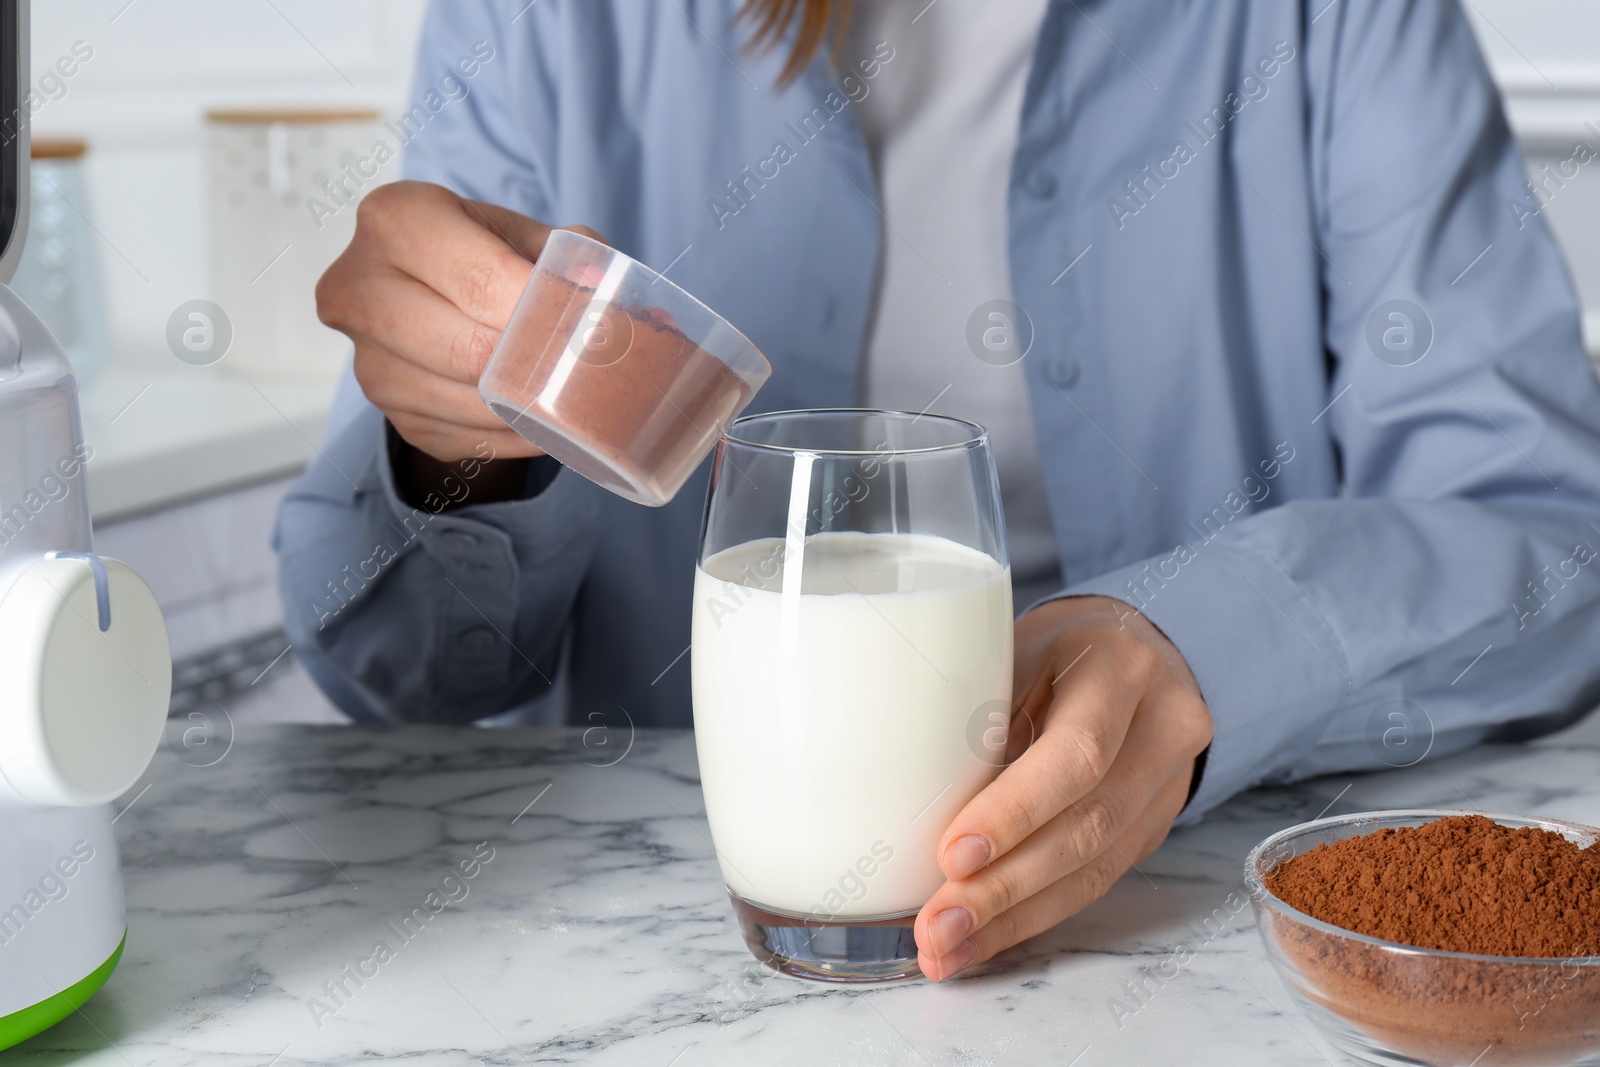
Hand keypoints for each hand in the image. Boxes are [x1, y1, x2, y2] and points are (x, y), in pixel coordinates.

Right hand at [316, 180, 603, 464]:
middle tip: (584, 364)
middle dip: (535, 362)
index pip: (480, 280)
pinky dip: (515, 435)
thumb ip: (567, 254)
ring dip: (529, 408)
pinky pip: (468, 440)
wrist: (429, 293)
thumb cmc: (481, 255)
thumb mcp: (521, 235)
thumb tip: (600, 290)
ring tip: (573, 393)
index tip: (589, 325)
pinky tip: (541, 416)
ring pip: (469, 405)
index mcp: (395, 219)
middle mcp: (358, 289)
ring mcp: (368, 361)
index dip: (542, 309)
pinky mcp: (392, 415)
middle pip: (466, 350)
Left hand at [913, 595, 1212, 979]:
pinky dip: (1031, 916)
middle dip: (1005, 886)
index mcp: (1121, 667)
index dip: (1016, 811)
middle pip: (1088, 824)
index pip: (1078, 753)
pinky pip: (1094, 883)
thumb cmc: (1049, 649)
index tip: (953, 855)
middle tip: (937, 925)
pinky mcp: (1153, 828)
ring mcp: (1169, 784)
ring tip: (945, 948)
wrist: (1125, 650)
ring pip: (1094, 868)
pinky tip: (982, 939)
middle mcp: (1163, 727)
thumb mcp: (1011, 650)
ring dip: (1012, 918)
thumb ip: (973, 712)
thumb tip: (897, 796)